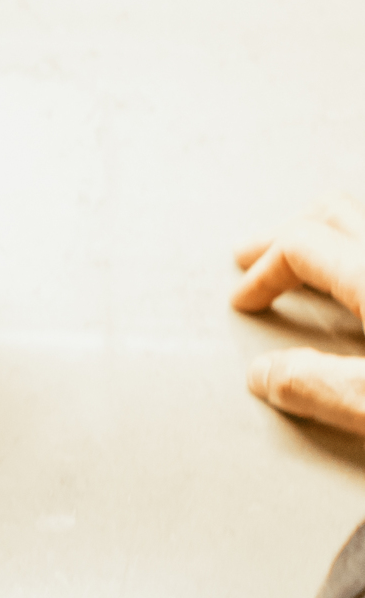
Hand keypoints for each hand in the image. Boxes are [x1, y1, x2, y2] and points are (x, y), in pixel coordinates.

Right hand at [232, 193, 364, 433]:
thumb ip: (314, 385)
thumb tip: (265, 375)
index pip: (300, 245)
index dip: (262, 274)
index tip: (244, 302)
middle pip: (332, 213)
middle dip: (283, 235)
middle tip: (250, 258)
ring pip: (362, 221)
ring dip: (325, 236)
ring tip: (303, 263)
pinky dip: (355, 250)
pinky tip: (353, 282)